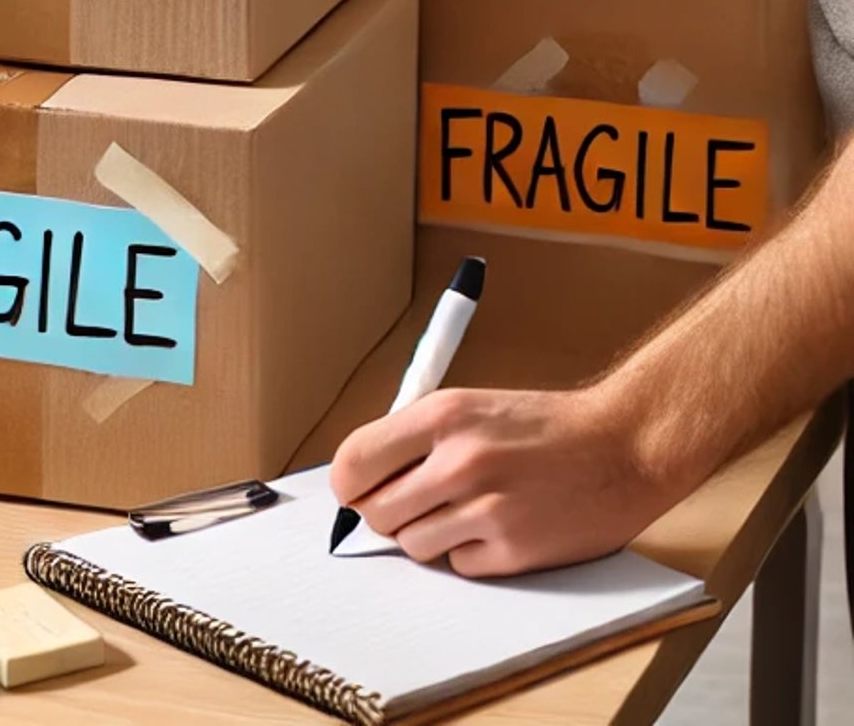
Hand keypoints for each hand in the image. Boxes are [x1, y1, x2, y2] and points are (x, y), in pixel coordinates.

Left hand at [328, 385, 692, 577]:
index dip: (348, 483)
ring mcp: (488, 510)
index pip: (354, 461)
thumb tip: (360, 477)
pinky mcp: (516, 551)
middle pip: (377, 511)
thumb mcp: (470, 407)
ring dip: (427, 535)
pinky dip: (468, 554)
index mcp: (442, 416)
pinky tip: (494, 529)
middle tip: (410, 504)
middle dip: (385, 513)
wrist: (623, 446)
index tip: (354, 490)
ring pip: (413, 545)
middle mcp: (460, 462)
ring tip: (460, 512)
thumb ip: (415, 438)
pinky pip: (459, 565)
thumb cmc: (543, 426)